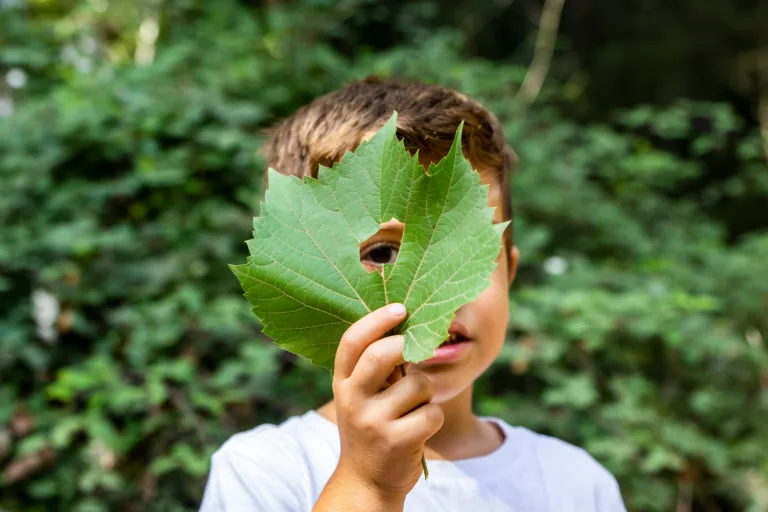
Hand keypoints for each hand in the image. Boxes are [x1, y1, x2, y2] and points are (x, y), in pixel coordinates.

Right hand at [326, 304, 443, 503]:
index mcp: (342, 382)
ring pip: (419, 384)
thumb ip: (375, 366)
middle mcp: (352, 399)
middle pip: (383, 354)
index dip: (377, 320)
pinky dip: (433, 418)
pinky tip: (419, 429)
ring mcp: (373, 422)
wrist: (367, 482)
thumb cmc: (372, 427)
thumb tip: (406, 323)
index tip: (400, 308)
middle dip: (408, 346)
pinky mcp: (396, 442)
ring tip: (413, 409)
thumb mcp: (361, 396)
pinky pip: (432, 412)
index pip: (352, 341)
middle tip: (418, 349)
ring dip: (426, 394)